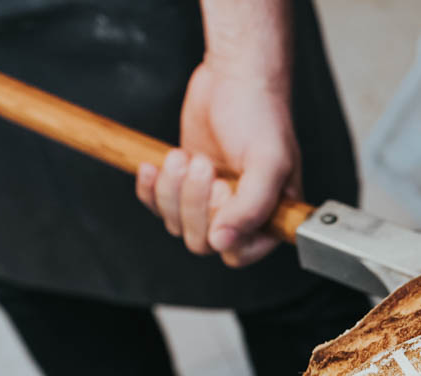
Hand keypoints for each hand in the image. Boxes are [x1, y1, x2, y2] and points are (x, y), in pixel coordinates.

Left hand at [137, 61, 300, 267]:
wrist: (234, 78)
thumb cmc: (261, 115)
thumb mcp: (268, 163)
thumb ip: (252, 207)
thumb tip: (224, 243)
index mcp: (270, 215)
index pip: (239, 253)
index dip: (223, 228)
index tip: (224, 189)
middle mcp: (239, 214)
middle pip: (202, 241)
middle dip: (193, 203)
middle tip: (203, 164)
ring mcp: (209, 201)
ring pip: (176, 225)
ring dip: (171, 191)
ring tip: (184, 156)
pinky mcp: (183, 185)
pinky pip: (157, 207)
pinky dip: (150, 189)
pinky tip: (156, 164)